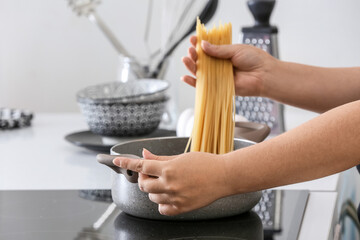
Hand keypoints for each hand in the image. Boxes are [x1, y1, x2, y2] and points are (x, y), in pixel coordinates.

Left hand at [113, 149, 231, 215]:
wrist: (224, 176)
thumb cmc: (206, 164)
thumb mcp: (181, 157)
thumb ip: (160, 158)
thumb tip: (145, 154)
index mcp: (169, 169)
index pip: (141, 166)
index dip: (127, 162)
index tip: (118, 161)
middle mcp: (170, 184)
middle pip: (144, 185)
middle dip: (145, 178)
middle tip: (152, 173)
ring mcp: (175, 198)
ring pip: (152, 197)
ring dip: (154, 190)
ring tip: (166, 183)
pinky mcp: (182, 208)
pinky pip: (163, 209)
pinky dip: (162, 202)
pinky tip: (170, 195)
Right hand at [181, 36, 276, 96]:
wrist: (264, 75)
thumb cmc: (254, 60)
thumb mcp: (235, 50)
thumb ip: (218, 50)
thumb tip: (203, 45)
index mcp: (225, 54)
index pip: (209, 48)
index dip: (200, 43)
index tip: (193, 38)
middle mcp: (220, 65)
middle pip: (202, 60)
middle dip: (194, 55)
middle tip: (190, 50)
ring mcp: (219, 76)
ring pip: (201, 72)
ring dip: (192, 66)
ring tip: (186, 59)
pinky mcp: (219, 87)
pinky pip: (204, 86)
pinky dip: (193, 83)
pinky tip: (185, 77)